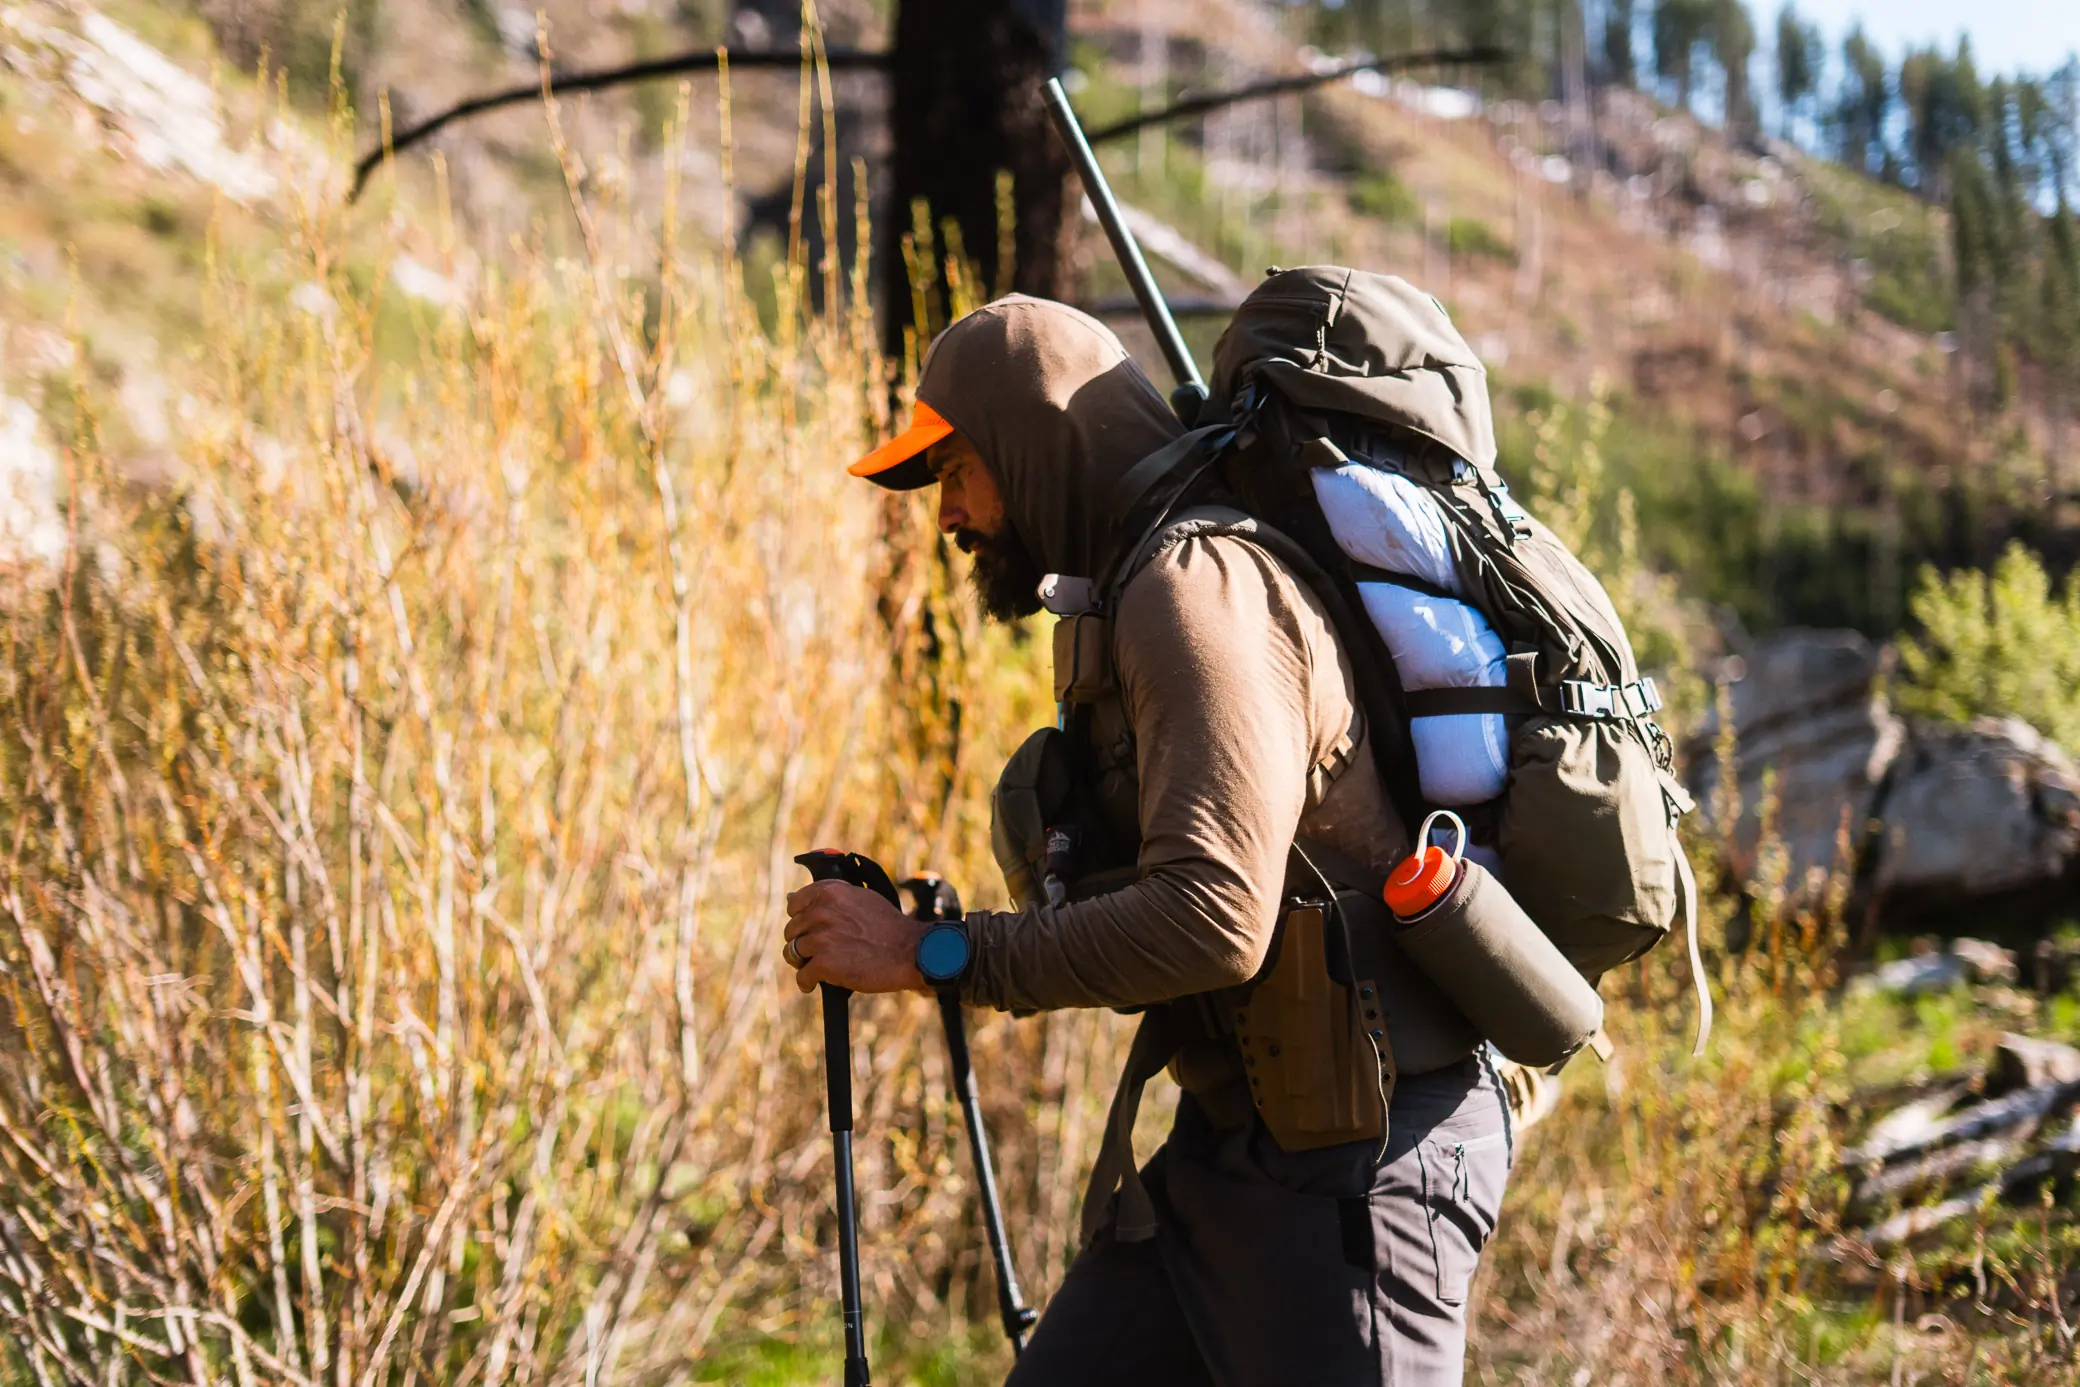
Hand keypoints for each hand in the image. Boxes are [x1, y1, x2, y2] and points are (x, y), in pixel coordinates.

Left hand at [783, 880, 927, 994]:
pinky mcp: (824, 963)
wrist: (909, 952)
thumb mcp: (861, 899)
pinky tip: (812, 985)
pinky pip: (802, 976)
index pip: (795, 903)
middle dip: (802, 942)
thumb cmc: (889, 927)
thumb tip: (790, 898)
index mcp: (830, 892)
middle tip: (818, 952)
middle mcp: (822, 912)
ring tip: (816, 968)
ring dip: (803, 963)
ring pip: (792, 953)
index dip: (800, 918)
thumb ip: (829, 898)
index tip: (808, 928)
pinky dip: (806, 983)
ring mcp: (821, 938)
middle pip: (792, 930)